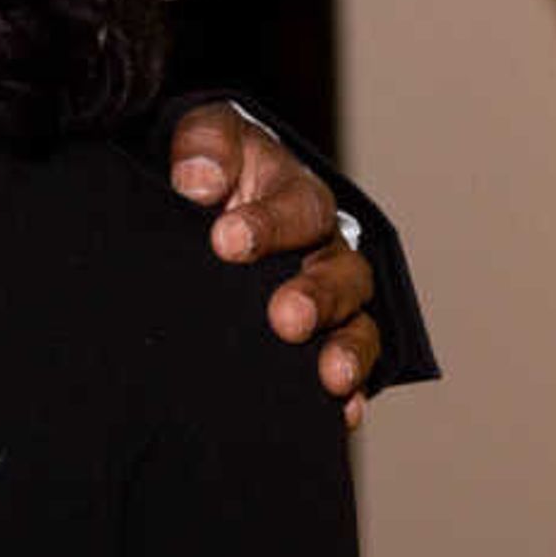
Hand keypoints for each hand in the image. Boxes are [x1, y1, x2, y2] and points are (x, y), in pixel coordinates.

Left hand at [168, 101, 381, 428]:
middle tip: (285, 318)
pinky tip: (343, 415)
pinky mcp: (320, 345)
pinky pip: (349, 372)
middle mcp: (326, 252)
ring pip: (357, 325)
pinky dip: (351, 394)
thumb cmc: (213, 170)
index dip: (268, 226)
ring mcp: (331, 302)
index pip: (299, 207)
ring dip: (347, 351)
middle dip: (316, 297)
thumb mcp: (205, 141)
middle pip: (341, 274)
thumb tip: (197, 183)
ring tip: (331, 377)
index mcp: (299, 198)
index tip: (226, 242)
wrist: (206, 205)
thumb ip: (204, 149)